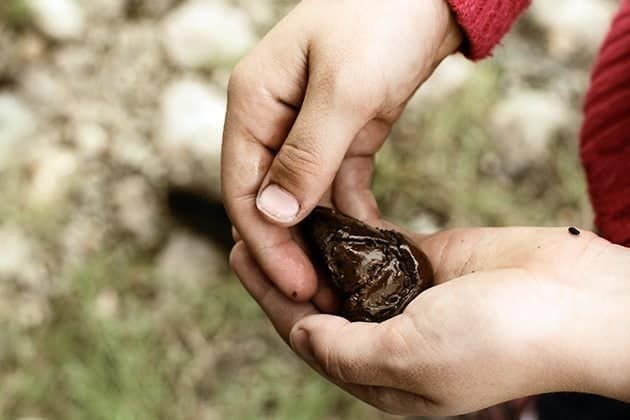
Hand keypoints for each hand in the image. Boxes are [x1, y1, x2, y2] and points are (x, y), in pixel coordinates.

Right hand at [221, 0, 462, 299]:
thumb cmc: (380, 21)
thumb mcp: (343, 91)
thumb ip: (306, 155)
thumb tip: (272, 216)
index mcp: (254, 102)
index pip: (243, 186)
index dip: (265, 241)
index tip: (295, 283)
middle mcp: (272, 117)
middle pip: (269, 197)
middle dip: (290, 248)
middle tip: (318, 295)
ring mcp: (307, 126)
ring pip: (302, 196)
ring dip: (319, 236)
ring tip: (342, 278)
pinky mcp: (344, 132)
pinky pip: (337, 182)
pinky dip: (348, 211)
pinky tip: (367, 239)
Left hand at [230, 226, 629, 415]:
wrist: (573, 301)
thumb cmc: (500, 341)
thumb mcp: (410, 358)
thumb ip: (348, 351)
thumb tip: (301, 337)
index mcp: (383, 373)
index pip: (309, 334)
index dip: (271, 297)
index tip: (241, 257)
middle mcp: (390, 337)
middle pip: (321, 299)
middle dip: (284, 268)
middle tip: (247, 230)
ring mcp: (409, 296)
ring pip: (345, 270)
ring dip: (312, 246)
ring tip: (279, 215)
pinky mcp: (429, 260)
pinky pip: (378, 244)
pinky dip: (351, 229)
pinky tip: (324, 211)